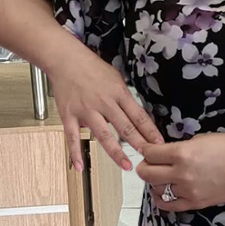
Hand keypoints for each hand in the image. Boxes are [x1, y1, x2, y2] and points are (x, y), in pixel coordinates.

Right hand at [49, 47, 163, 171]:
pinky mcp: (70, 115)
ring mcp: (86, 110)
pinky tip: (80, 167)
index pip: (138, 115)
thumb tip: (134, 112)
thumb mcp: (115, 76)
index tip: (159, 144)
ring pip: (104, 136)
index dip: (150, 131)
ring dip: (116, 153)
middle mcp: (104, 103)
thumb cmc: (90, 66)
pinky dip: (76, 154)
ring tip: (126, 166)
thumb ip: (123, 96)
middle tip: (150, 157)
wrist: (65, 59)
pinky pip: (73, 138)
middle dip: (140, 144)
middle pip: (125, 127)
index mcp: (117, 93)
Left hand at [137, 133, 224, 211]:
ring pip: (157, 189)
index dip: (145, 149)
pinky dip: (161, 199)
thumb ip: (181, 147)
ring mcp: (187, 191)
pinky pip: (169, 206)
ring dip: (155, 182)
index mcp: (181, 153)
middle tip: (147, 163)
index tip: (146, 149)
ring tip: (160, 177)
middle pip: (147, 173)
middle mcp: (181, 173)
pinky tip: (161, 193)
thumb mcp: (200, 139)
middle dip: (144, 167)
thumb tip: (167, 152)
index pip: (150, 153)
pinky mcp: (195, 203)